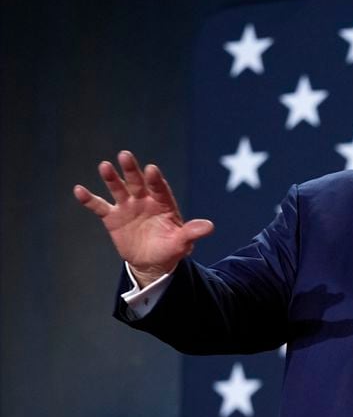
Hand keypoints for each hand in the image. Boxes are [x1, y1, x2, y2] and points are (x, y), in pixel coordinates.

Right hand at [73, 150, 213, 286]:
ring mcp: (128, 207)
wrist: (152, 261)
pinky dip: (89, 199)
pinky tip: (79, 190)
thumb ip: (192, 232)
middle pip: (137, 182)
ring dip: (111, 178)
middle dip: (131, 170)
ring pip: (118, 189)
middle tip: (125, 155)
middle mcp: (144, 200)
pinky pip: (99, 206)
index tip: (152, 170)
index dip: (155, 180)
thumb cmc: (170, 248)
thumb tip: (210, 226)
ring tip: (104, 166)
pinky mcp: (113, 217)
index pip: (159, 188)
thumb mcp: (182, 242)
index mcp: (163, 203)